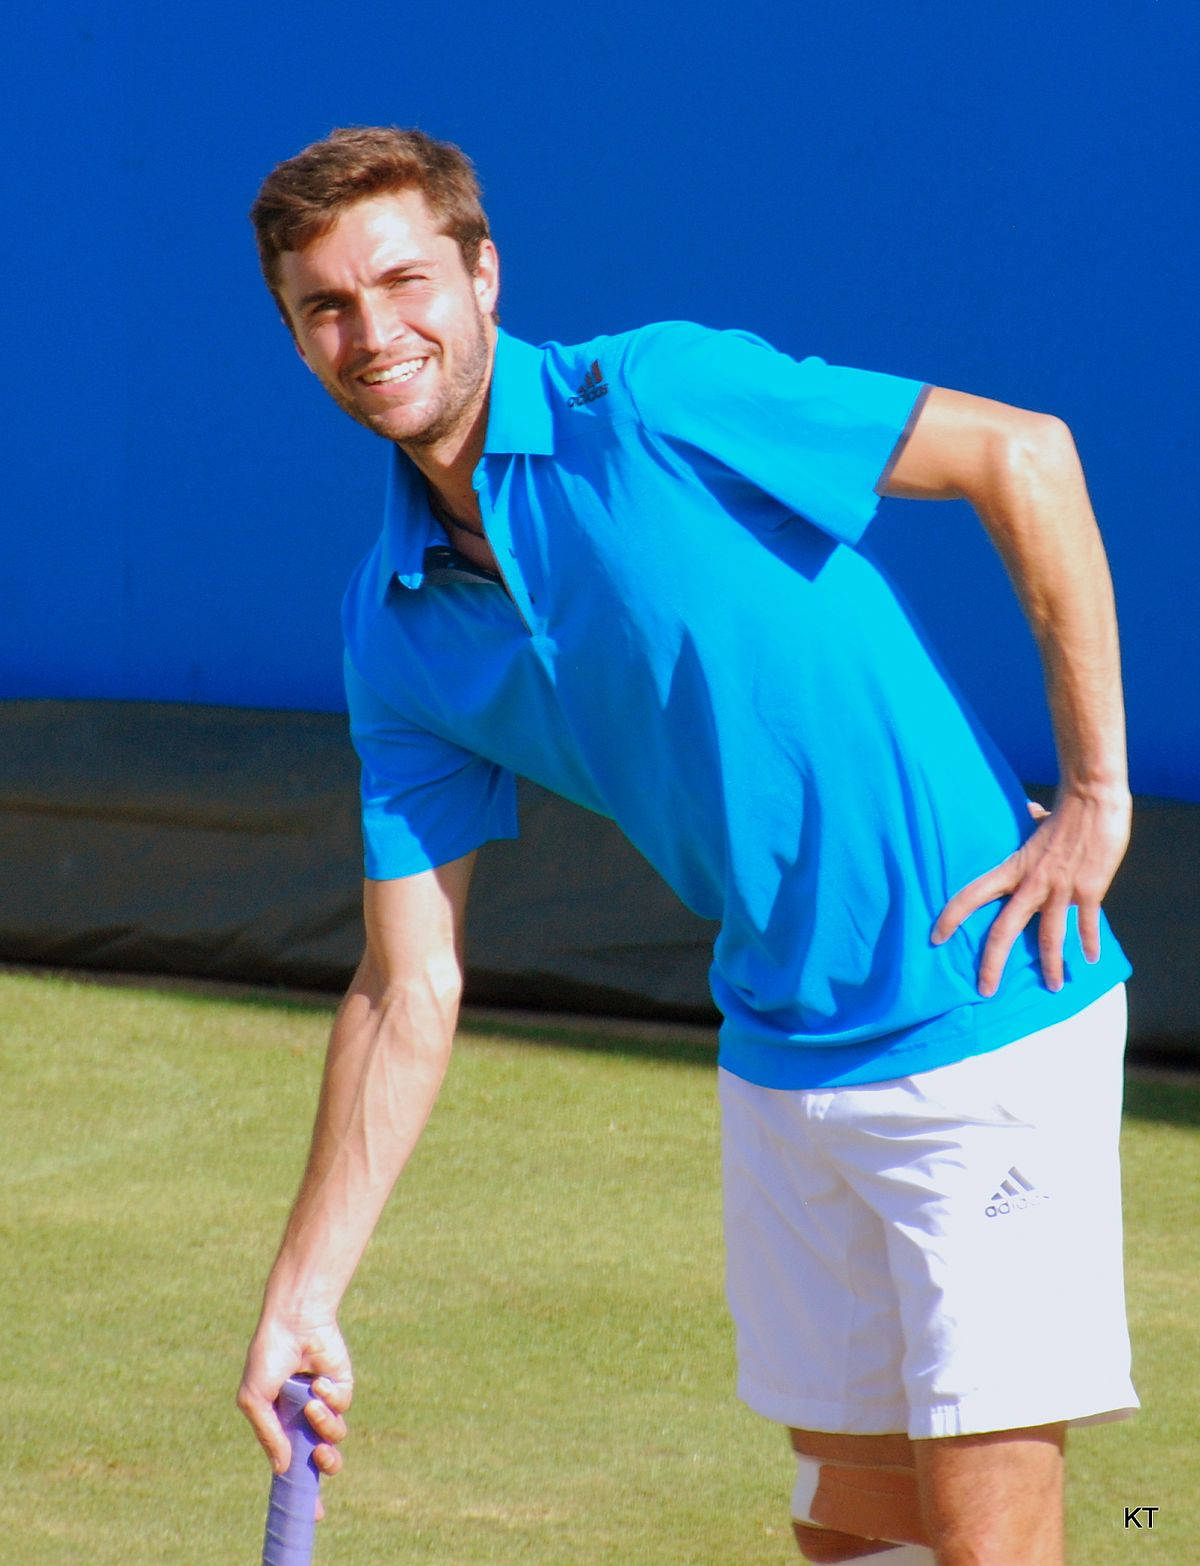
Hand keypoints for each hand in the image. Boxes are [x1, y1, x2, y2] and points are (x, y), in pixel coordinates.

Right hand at [237, 1312, 353, 1508]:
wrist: (293, 1321)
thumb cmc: (268, 1357)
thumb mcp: (255, 1399)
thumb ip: (268, 1434)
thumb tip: (283, 1467)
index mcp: (281, 1426)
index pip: (294, 1465)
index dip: (303, 1489)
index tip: (314, 1514)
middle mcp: (304, 1420)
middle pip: (322, 1460)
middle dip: (324, 1465)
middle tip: (319, 1457)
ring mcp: (324, 1405)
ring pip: (335, 1436)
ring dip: (324, 1425)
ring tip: (311, 1405)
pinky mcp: (342, 1388)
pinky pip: (342, 1407)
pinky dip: (329, 1399)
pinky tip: (318, 1381)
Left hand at [932, 788, 1130, 996]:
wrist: (1092, 800)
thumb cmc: (1062, 809)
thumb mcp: (1034, 821)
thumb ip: (1028, 827)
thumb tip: (1029, 812)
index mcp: (1012, 868)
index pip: (971, 895)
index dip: (951, 917)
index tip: (936, 938)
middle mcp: (1031, 883)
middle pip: (1003, 931)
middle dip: (992, 965)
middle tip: (985, 990)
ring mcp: (1060, 889)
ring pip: (1048, 939)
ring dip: (1050, 966)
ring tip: (1053, 987)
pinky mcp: (1089, 890)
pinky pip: (1087, 925)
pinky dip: (1089, 943)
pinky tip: (1091, 959)